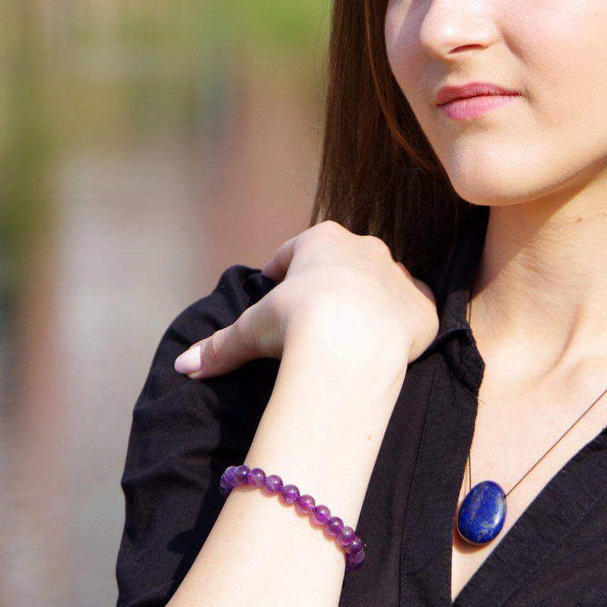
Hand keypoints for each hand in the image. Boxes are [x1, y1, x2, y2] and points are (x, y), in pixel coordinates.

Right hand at [173, 220, 437, 380]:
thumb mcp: (252, 332)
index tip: (275, 288)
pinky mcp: (424, 307)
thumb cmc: (296, 323)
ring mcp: (397, 275)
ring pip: (382, 282)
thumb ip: (220, 346)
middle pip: (344, 261)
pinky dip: (401, 324)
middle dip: (330, 281)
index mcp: (321, 240)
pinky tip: (388, 344)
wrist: (353, 344)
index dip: (282, 270)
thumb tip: (183, 365)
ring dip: (370, 299)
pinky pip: (413, 311)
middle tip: (316, 313)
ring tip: (355, 331)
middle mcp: (364, 247)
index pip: (295, 251)